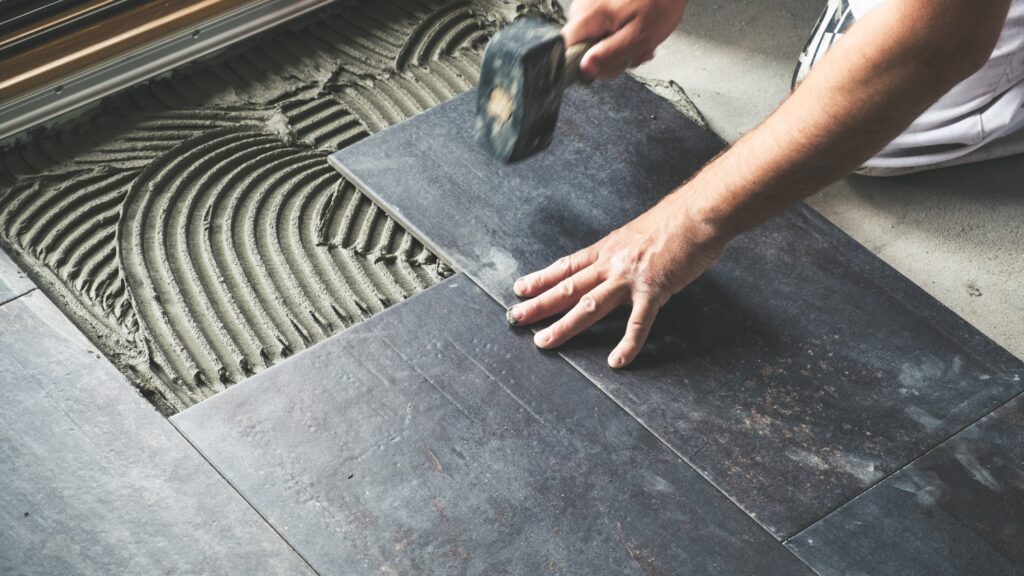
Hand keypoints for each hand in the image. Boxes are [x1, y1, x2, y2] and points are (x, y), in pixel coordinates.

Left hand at [507, 195, 726, 367]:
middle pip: (568, 287)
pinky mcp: (654, 290)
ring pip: (588, 305)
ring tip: (543, 341)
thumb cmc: (676, 220)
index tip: (520, 289)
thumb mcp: (638, 234)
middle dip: (539, 304)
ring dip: (564, 325)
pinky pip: (638, 323)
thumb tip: (618, 265)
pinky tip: (617, 361)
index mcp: (608, 249)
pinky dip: (627, 344)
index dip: (542, 278)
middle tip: (514, 317)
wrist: (700, 212)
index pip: (567, 266)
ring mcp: (630, 277)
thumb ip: (624, 253)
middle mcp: (612, 263)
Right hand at [563, 0, 687, 79]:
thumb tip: (585, 70)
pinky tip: (635, 30)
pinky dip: (618, 34)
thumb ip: (611, 54)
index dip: (584, 65)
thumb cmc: (660, 2)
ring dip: (617, 47)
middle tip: (635, 53)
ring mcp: (588, 4)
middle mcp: (581, 8)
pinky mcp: (597, 3)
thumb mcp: (640, 36)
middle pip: (581, 48)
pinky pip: (600, 28)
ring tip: (640, 40)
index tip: (607, 66)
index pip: (565, 50)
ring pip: (593, 39)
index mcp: (589, 16)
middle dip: (609, 57)